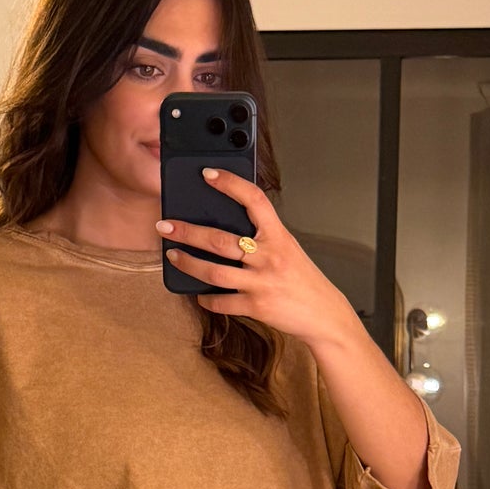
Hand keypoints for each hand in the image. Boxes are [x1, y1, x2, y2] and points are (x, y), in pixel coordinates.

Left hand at [156, 168, 359, 349]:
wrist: (324, 314)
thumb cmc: (304, 280)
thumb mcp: (288, 249)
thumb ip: (264, 237)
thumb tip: (230, 228)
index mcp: (278, 236)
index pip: (253, 200)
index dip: (230, 184)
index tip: (208, 174)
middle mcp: (268, 257)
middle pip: (220, 239)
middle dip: (188, 232)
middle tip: (166, 225)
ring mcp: (261, 283)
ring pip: (214, 272)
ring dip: (188, 263)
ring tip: (172, 255)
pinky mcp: (256, 306)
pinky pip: (222, 302)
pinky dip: (207, 299)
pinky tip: (199, 294)